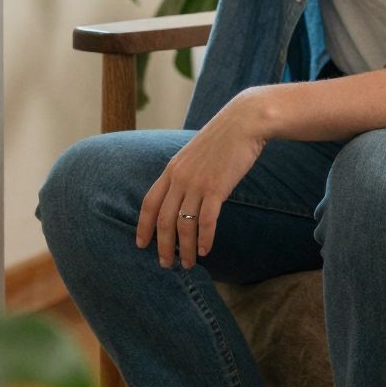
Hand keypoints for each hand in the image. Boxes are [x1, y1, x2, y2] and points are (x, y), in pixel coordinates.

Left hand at [136, 91, 273, 266]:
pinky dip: (204, 239)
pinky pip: (206, 220)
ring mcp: (197, 183)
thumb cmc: (223, 139)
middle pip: (163, 220)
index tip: (141, 245)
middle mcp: (180, 178)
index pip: (149, 204)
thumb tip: (182, 195)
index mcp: (172, 170)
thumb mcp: (194, 154)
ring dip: (185, 248)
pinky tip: (205, 250)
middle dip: (162, 246)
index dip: (142, 227)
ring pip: (183, 225)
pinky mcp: (217, 187)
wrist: (244, 122)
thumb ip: (185, 173)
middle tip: (165, 264)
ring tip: (188, 263)